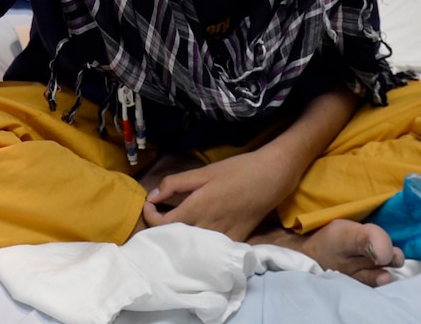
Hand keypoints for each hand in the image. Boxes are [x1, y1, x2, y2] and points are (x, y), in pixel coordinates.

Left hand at [140, 149, 301, 242]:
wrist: (271, 177)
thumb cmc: (236, 170)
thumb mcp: (204, 171)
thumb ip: (175, 184)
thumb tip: (153, 196)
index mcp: (196, 209)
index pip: (162, 224)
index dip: (150, 217)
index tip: (150, 206)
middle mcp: (206, 228)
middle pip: (174, 238)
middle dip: (163, 227)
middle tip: (161, 212)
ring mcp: (221, 238)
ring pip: (192, 247)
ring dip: (180, 236)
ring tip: (177, 222)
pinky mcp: (235, 241)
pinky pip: (211, 249)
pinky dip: (200, 243)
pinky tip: (199, 232)